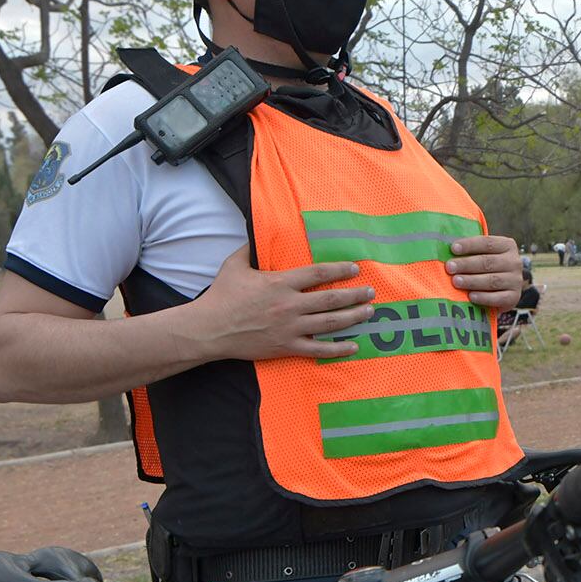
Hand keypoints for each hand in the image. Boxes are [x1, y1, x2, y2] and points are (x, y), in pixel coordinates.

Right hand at [189, 248, 375, 361]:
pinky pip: (318, 349)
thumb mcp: (234, 265)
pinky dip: (338, 349)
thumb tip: (254, 233)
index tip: (355, 269)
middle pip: (331, 299)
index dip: (339, 270)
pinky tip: (354, 346)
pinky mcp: (287, 347)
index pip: (318, 273)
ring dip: (354, 317)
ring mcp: (290, 327)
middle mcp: (290, 305)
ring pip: (330, 323)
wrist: (209, 329)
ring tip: (369, 311)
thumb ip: (249, 249)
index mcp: (280, 283)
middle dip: (355, 295)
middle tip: (371, 291)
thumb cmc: (221, 296)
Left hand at [446, 235, 522, 310]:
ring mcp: (516, 280)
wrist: (503, 291)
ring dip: (472, 281)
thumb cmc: (487, 268)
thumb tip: (447, 248)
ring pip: (492, 280)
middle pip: (488, 262)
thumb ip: (471, 251)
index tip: (453, 248)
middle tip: (449, 267)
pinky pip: (498, 298)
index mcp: (507, 246)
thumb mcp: (483, 255)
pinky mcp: (514, 297)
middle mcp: (514, 262)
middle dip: (466, 264)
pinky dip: (483, 297)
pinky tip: (471, 297)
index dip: (470, 245)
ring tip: (456, 281)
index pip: (487, 243)